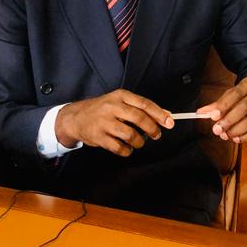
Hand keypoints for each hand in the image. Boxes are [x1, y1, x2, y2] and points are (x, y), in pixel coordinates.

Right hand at [55, 89, 172, 156]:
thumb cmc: (103, 109)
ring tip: (139, 142)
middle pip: (139, 118)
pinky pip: (119, 147)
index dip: (159, 114)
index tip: (170, 122)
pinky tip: (127, 148)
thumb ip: (142, 108)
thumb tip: (165, 115)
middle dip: (152, 129)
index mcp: (120, 96)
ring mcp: (104, 122)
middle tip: (156, 135)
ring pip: (130, 135)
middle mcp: (112, 107)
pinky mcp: (98, 137)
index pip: (144, 104)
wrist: (76, 117)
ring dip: (139, 142)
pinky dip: (127, 150)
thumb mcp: (121, 102)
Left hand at [198, 77, 246, 142]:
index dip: (224, 105)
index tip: (213, 116)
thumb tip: (202, 112)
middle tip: (217, 129)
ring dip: (237, 130)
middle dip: (229, 120)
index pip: (236, 93)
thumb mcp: (233, 93)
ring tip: (226, 135)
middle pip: (245, 107)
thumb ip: (218, 103)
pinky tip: (237, 138)